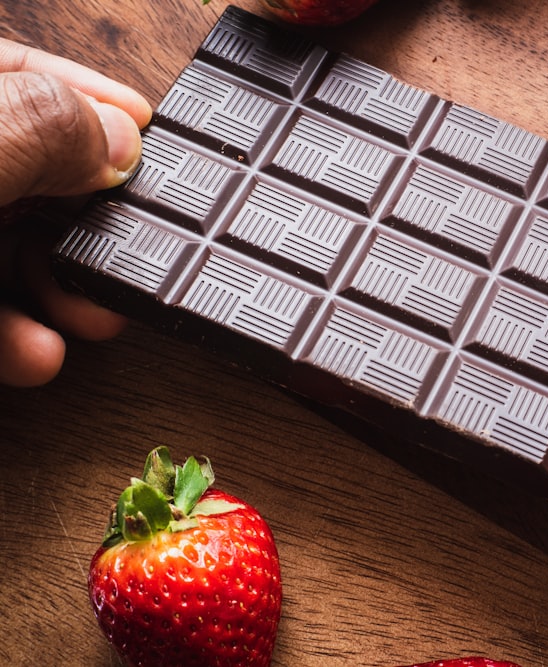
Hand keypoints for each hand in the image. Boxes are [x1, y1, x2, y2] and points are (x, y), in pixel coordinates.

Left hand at [0, 39, 150, 385]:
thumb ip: (42, 128)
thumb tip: (116, 139)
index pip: (17, 71)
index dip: (88, 96)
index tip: (147, 127)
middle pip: (26, 170)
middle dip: (88, 221)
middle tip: (134, 250)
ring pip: (5, 245)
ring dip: (62, 292)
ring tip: (96, 323)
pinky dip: (12, 337)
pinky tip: (36, 357)